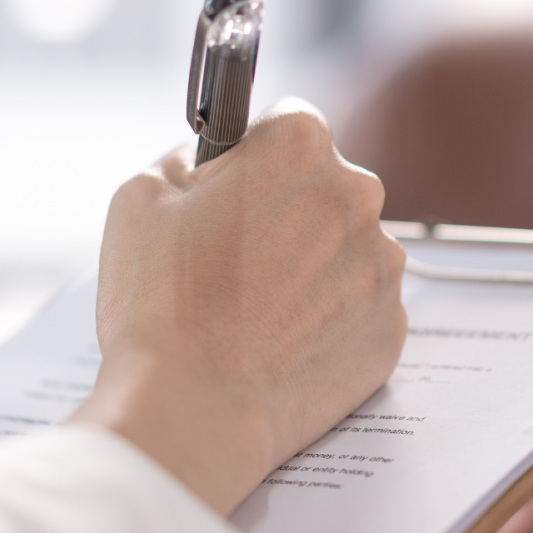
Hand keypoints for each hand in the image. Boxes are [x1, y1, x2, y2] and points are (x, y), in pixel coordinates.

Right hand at [71, 98, 407, 515]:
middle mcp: (357, 194)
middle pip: (326, 186)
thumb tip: (210, 161)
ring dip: (313, 267)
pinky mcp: (391, 328)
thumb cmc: (161, 304)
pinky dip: (331, 321)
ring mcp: (382, 265)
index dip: (254, 156)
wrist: (194, 411)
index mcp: (299, 146)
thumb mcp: (141, 196)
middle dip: (289, 210)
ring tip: (254, 312)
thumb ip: (187, 158)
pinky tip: (281, 345)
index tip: (233, 188)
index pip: (288, 122)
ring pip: (347, 249)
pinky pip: (361, 308)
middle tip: (236, 260)